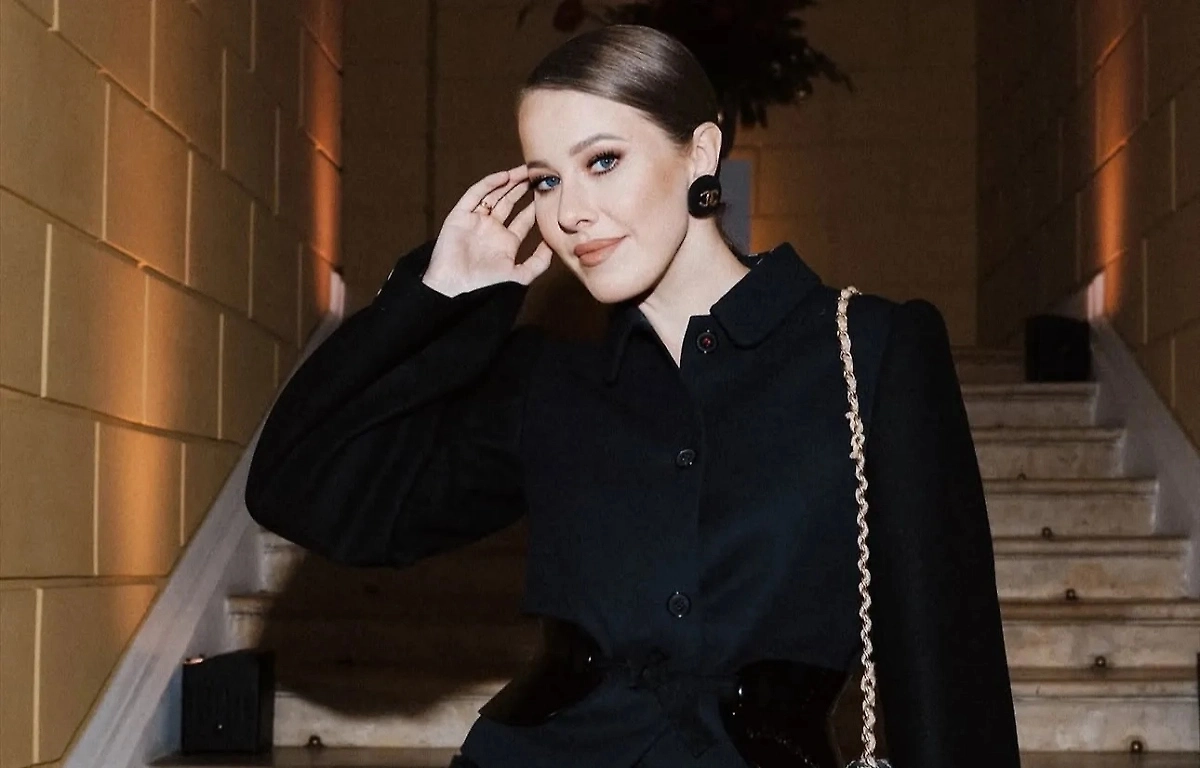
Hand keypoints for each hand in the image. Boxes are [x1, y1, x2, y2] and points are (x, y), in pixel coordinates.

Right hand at [424, 165, 553, 296]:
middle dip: (523, 189)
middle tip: (538, 175)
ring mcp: (476, 221)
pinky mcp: (460, 215)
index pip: (525, 219)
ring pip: (494, 195)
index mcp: (506, 243)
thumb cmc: (486, 286)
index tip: (549, 193)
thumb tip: (552, 245)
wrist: (455, 287)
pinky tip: (504, 177)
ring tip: (524, 171)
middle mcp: (492, 229)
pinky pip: (475, 195)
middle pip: (510, 202)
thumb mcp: (519, 276)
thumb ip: (538, 262)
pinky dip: (488, 185)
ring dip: (509, 182)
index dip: (536, 206)